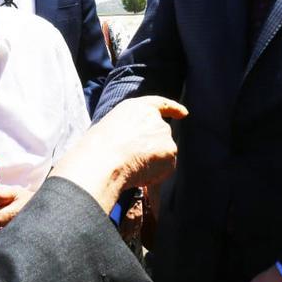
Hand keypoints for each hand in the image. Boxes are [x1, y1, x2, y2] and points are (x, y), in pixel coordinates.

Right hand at [52, 96, 185, 213]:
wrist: (103, 161)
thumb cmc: (97, 149)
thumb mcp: (111, 130)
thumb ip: (130, 132)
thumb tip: (137, 148)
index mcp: (136, 108)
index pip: (160, 104)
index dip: (173, 108)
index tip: (184, 113)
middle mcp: (154, 118)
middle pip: (161, 135)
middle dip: (154, 150)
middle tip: (134, 163)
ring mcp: (164, 133)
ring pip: (164, 154)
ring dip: (153, 164)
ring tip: (131, 169)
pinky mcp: (170, 150)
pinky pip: (165, 169)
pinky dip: (155, 176)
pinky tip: (139, 176)